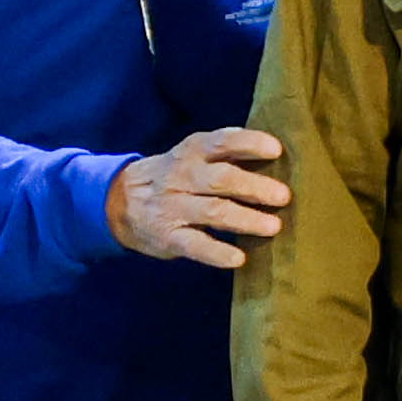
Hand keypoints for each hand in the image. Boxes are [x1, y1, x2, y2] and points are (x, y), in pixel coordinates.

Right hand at [104, 129, 290, 269]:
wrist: (118, 202)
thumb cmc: (173, 177)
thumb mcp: (190, 156)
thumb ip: (224, 154)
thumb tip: (276, 156)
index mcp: (192, 152)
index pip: (222, 142)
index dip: (249, 144)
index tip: (276, 150)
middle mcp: (181, 177)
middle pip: (221, 179)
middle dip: (254, 187)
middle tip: (283, 196)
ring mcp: (173, 208)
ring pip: (212, 212)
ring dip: (245, 219)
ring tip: (273, 226)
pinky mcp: (167, 237)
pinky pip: (194, 245)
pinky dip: (217, 253)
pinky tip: (239, 259)